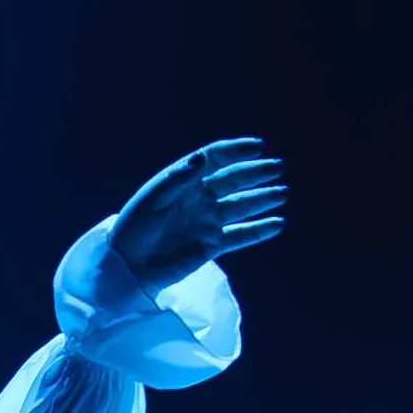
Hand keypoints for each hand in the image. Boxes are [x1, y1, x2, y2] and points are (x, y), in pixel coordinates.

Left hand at [108, 138, 286, 294]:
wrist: (130, 265)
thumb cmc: (134, 227)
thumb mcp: (152, 198)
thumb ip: (178, 178)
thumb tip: (202, 158)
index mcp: (184, 180)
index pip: (215, 158)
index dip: (236, 150)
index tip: (258, 147)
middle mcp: (200, 198)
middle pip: (234, 180)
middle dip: (257, 173)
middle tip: (279, 167)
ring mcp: (208, 221)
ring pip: (242, 206)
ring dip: (263, 198)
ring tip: (282, 193)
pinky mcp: (212, 245)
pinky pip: (241, 235)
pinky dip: (259, 230)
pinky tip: (278, 223)